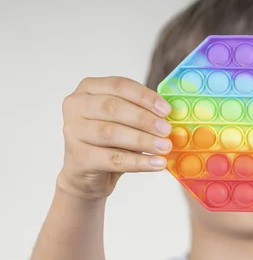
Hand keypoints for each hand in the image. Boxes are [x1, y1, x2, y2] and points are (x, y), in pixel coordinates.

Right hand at [58, 76, 172, 198]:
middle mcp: (75, 106)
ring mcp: (72, 131)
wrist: (87, 174)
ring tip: (165, 147)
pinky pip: (112, 159)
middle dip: (144, 119)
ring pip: (111, 133)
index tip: (167, 110)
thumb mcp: (126, 121)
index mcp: (88, 89)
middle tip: (167, 130)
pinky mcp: (77, 157)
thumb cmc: (111, 142)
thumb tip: (172, 116)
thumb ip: (143, 113)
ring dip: (143, 140)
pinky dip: (138, 162)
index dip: (144, 96)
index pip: (118, 85)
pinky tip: (157, 163)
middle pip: (113, 108)